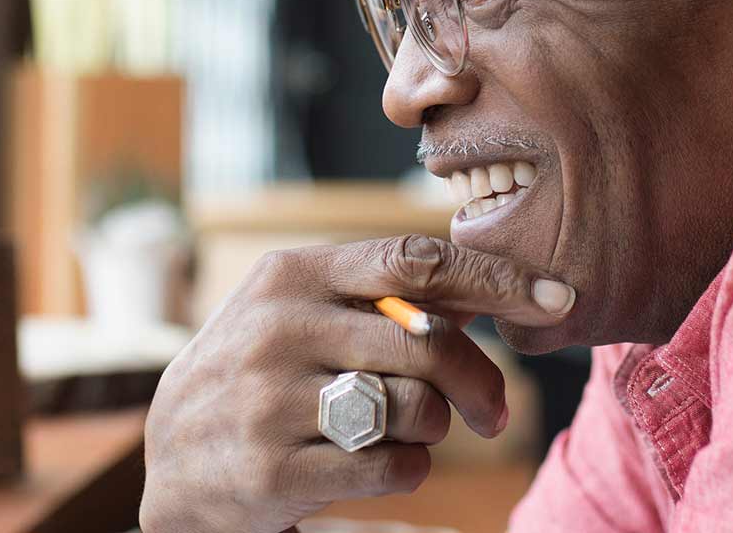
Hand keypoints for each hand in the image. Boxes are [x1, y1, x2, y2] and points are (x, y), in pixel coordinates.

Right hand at [140, 235, 575, 532]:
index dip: (498, 278)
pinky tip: (377, 464)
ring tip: (408, 432)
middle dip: (480, 381)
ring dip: (434, 428)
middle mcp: (276, 329)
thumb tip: (490, 286)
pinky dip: (408, 470)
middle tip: (493, 411)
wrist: (173, 459)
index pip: (416, 261)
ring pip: (415, 409)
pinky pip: (392, 468)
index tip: (560, 297)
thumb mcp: (299, 313)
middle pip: (428, 344)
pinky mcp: (274, 471)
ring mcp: (270, 402)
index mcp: (291, 276)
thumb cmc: (261, 374)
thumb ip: (379, 296)